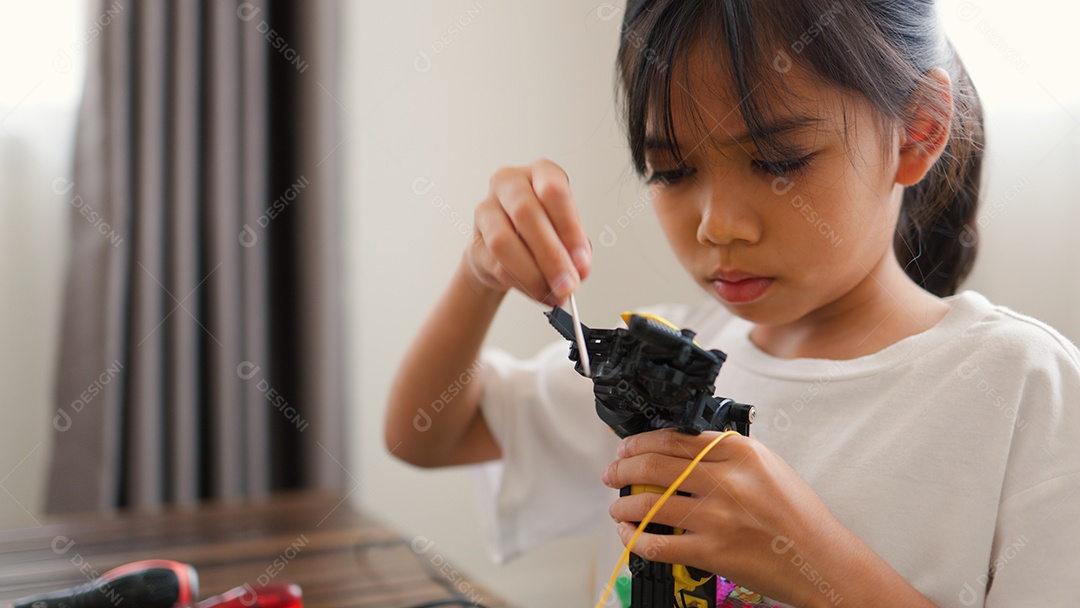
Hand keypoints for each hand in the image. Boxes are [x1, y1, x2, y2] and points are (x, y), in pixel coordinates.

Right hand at [464, 159, 591, 305]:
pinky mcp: (474, 241)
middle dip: (552, 256)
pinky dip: (522, 284)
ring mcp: (486, 210)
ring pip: (503, 242)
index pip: (553, 191)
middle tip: (569, 284)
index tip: (581, 261)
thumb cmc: (541, 231)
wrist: (505, 247)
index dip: (569, 229)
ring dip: (534, 274)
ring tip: (554, 293)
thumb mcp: (566, 230)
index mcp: (540, 173)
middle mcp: (509, 183)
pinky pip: (496, 265)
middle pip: (526, 214)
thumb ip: (575, 247)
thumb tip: (580, 269)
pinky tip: (539, 293)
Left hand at [602, 429, 925, 607]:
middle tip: (611, 474)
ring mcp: (717, 517)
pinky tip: (628, 536)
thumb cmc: (797, 513)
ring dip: (623, 506)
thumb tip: (679, 446)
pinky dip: (635, 540)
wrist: (820, 559)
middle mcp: (725, 481)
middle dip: (622, 469)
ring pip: (650, 504)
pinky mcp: (712, 552)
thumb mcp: (768, 465)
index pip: (674, 438)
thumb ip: (726, 452)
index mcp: (739, 452)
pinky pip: (658, 543)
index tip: (626, 448)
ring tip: (616, 508)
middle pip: (654, 466)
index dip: (640, 443)